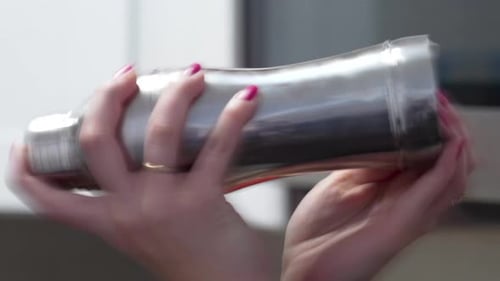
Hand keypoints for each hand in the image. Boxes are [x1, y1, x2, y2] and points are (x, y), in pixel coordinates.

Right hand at [7, 64, 271, 280]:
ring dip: (177, 93)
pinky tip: (246, 100)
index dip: (26, 172)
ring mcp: (163, 204)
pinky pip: (218, 145)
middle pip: (96, 140)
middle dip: (106, 97)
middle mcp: (128, 211)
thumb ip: (138, 204)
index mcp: (109, 223)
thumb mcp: (147, 235)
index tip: (22, 146)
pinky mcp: (203, 200)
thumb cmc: (193, 263)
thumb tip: (151, 162)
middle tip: (127, 77)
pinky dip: (234, 115)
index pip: (49, 200)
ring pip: (158, 130)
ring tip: (191, 75)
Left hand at [281, 93, 473, 280]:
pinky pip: (440, 189)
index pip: (427, 154)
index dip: (433, 126)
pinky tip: (451, 141)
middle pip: (448, 161)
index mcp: (392, 189)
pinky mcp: (408, 221)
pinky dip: (450, 162)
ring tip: (445, 112)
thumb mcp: (341, 183)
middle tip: (439, 100)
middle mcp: (409, 200)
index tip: (426, 97)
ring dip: (454, 139)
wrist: (304, 265)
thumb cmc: (318, 231)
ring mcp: (412, 211)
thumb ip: (365, 162)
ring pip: (453, 172)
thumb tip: (381, 132)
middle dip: (449, 128)